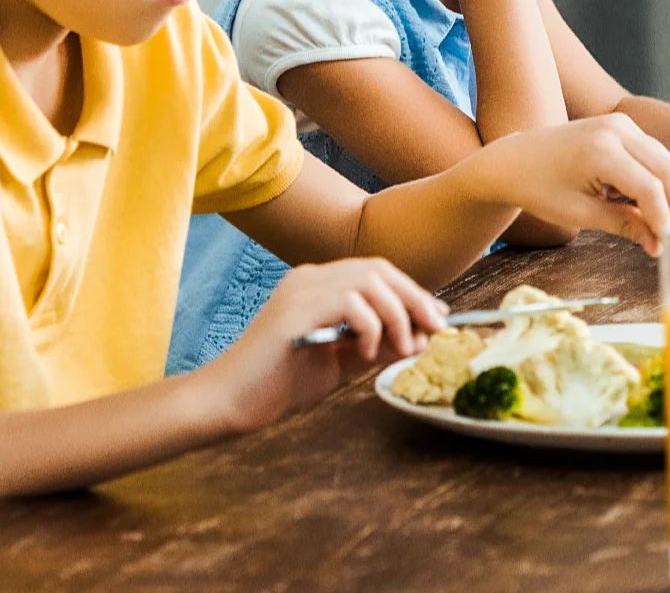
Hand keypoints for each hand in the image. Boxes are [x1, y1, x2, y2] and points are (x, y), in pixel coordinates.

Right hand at [205, 258, 445, 432]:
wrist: (232, 401)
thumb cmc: (280, 382)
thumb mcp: (341, 362)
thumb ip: (376, 346)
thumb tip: (420, 339)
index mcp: (317, 284)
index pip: (375, 272)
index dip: (411, 291)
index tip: (437, 318)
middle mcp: (308, 278)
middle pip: (377, 268)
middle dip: (414, 298)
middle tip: (435, 328)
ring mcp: (299, 290)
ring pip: (367, 280)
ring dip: (396, 314)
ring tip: (402, 347)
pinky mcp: (293, 312)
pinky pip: (347, 301)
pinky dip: (370, 324)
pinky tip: (368, 350)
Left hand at [469, 114, 669, 255]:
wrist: (514, 160)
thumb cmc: (539, 188)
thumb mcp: (580, 213)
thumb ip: (624, 225)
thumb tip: (658, 244)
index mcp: (601, 151)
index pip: (650, 188)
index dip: (663, 218)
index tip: (667, 244)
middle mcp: (615, 129)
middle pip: (665, 168)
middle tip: (668, 235)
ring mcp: (618, 122)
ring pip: (662, 159)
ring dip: (663, 191)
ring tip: (646, 219)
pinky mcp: (619, 123)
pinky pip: (650, 152)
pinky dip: (650, 177)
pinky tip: (627, 197)